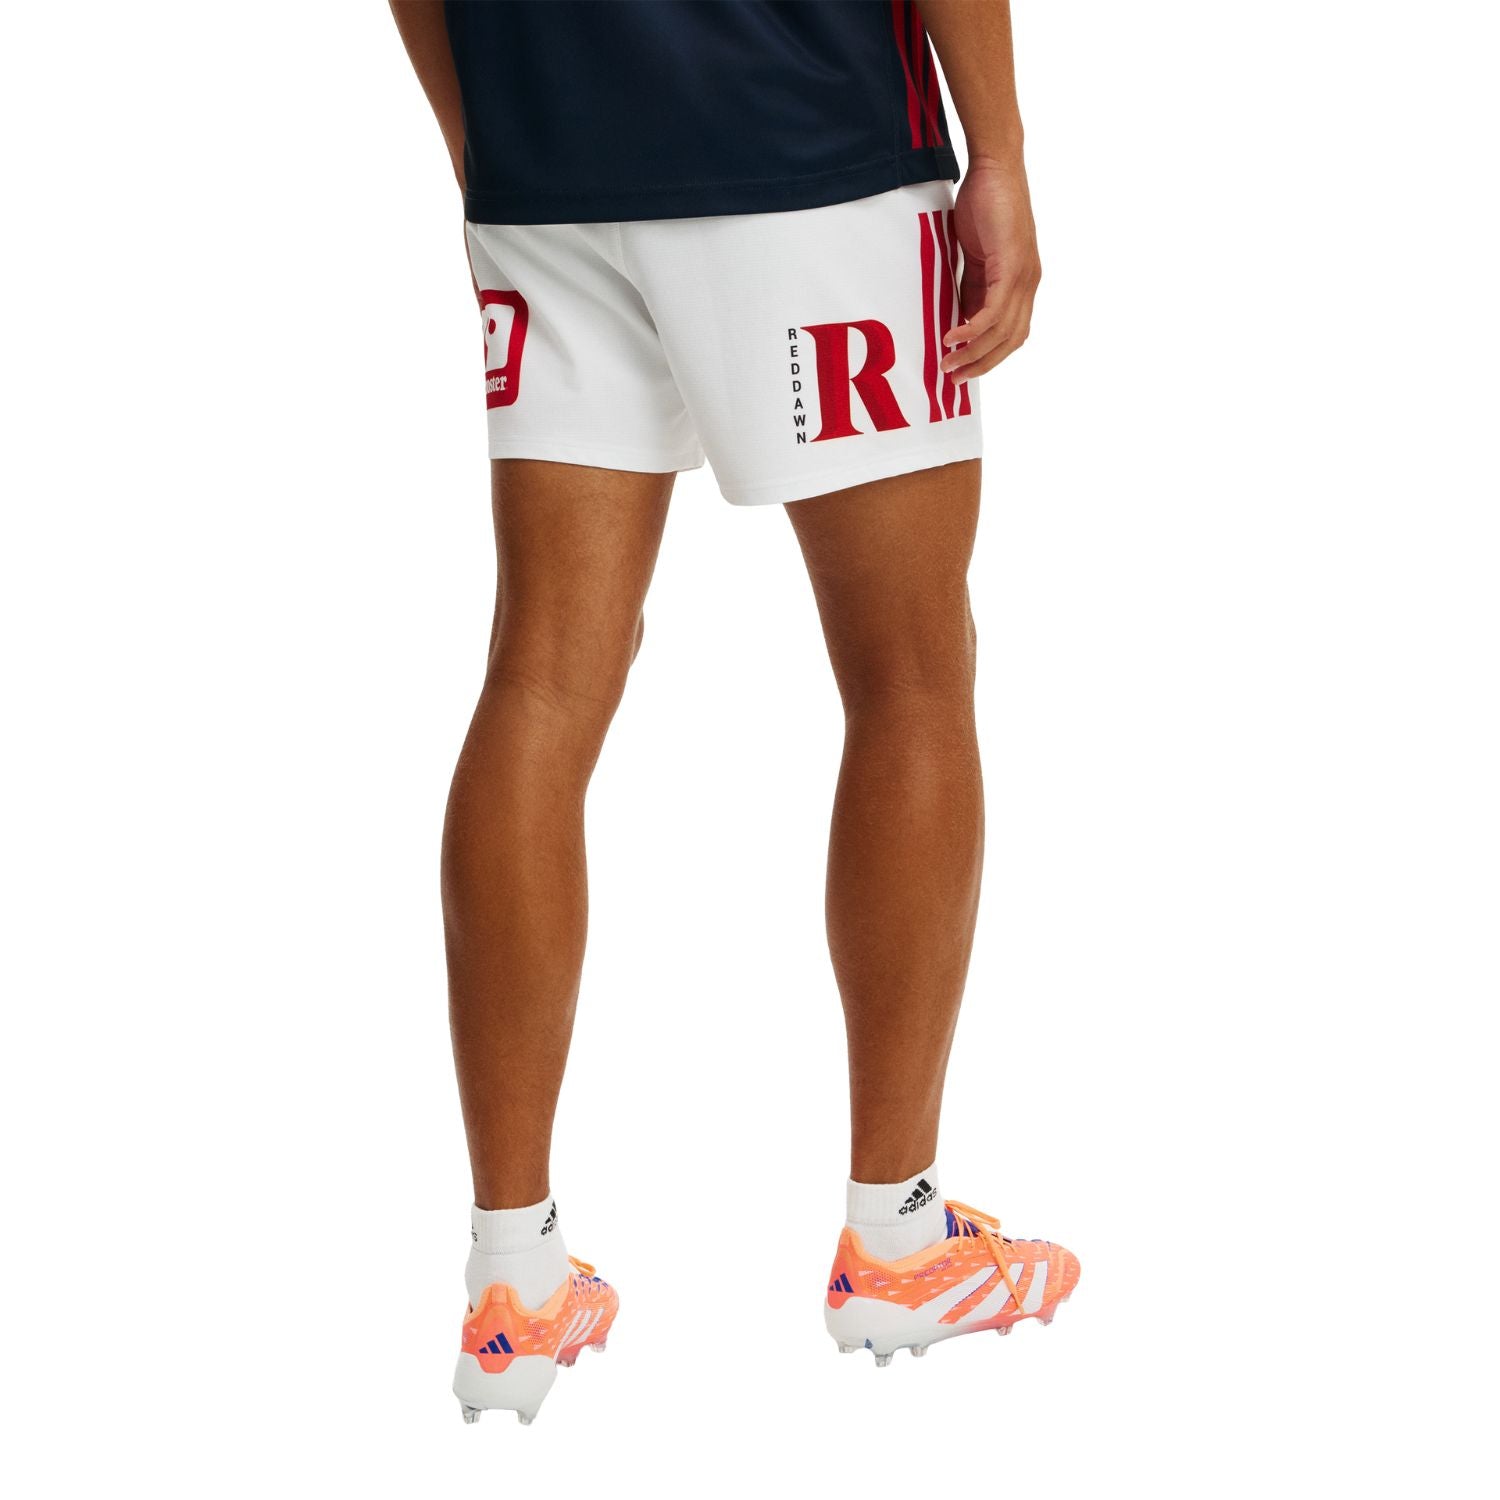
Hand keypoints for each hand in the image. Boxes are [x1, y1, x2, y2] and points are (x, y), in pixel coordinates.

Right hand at [942, 156, 1041, 380]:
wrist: (996, 167)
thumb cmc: (984, 204)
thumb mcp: (975, 256)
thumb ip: (971, 286)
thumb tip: (959, 316)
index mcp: (1021, 283)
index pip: (1010, 333)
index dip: (988, 356)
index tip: (963, 370)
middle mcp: (1029, 283)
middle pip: (1010, 340)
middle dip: (981, 364)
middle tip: (953, 378)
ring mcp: (1023, 275)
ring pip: (1002, 331)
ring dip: (973, 353)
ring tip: (948, 364)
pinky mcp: (1012, 265)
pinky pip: (993, 311)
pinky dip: (972, 330)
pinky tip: (952, 338)